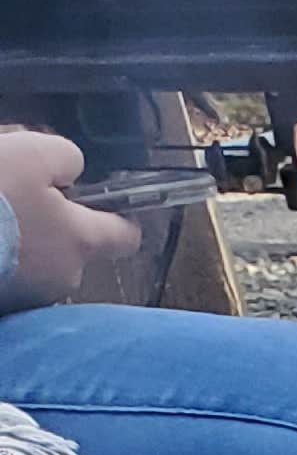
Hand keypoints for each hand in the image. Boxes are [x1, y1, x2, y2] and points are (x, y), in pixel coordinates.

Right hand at [0, 127, 139, 304]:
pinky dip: (5, 251)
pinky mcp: (6, 301)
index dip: (122, 217)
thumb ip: (65, 157)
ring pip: (40, 256)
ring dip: (26, 234)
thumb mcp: (31, 153)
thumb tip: (72, 170)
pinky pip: (13, 269)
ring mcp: (33, 295)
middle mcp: (65, 276)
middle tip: (23, 189)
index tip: (113, 204)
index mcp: (81, 241)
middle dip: (55, 218)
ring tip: (0, 207)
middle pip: (73, 244)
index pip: (125, 236)